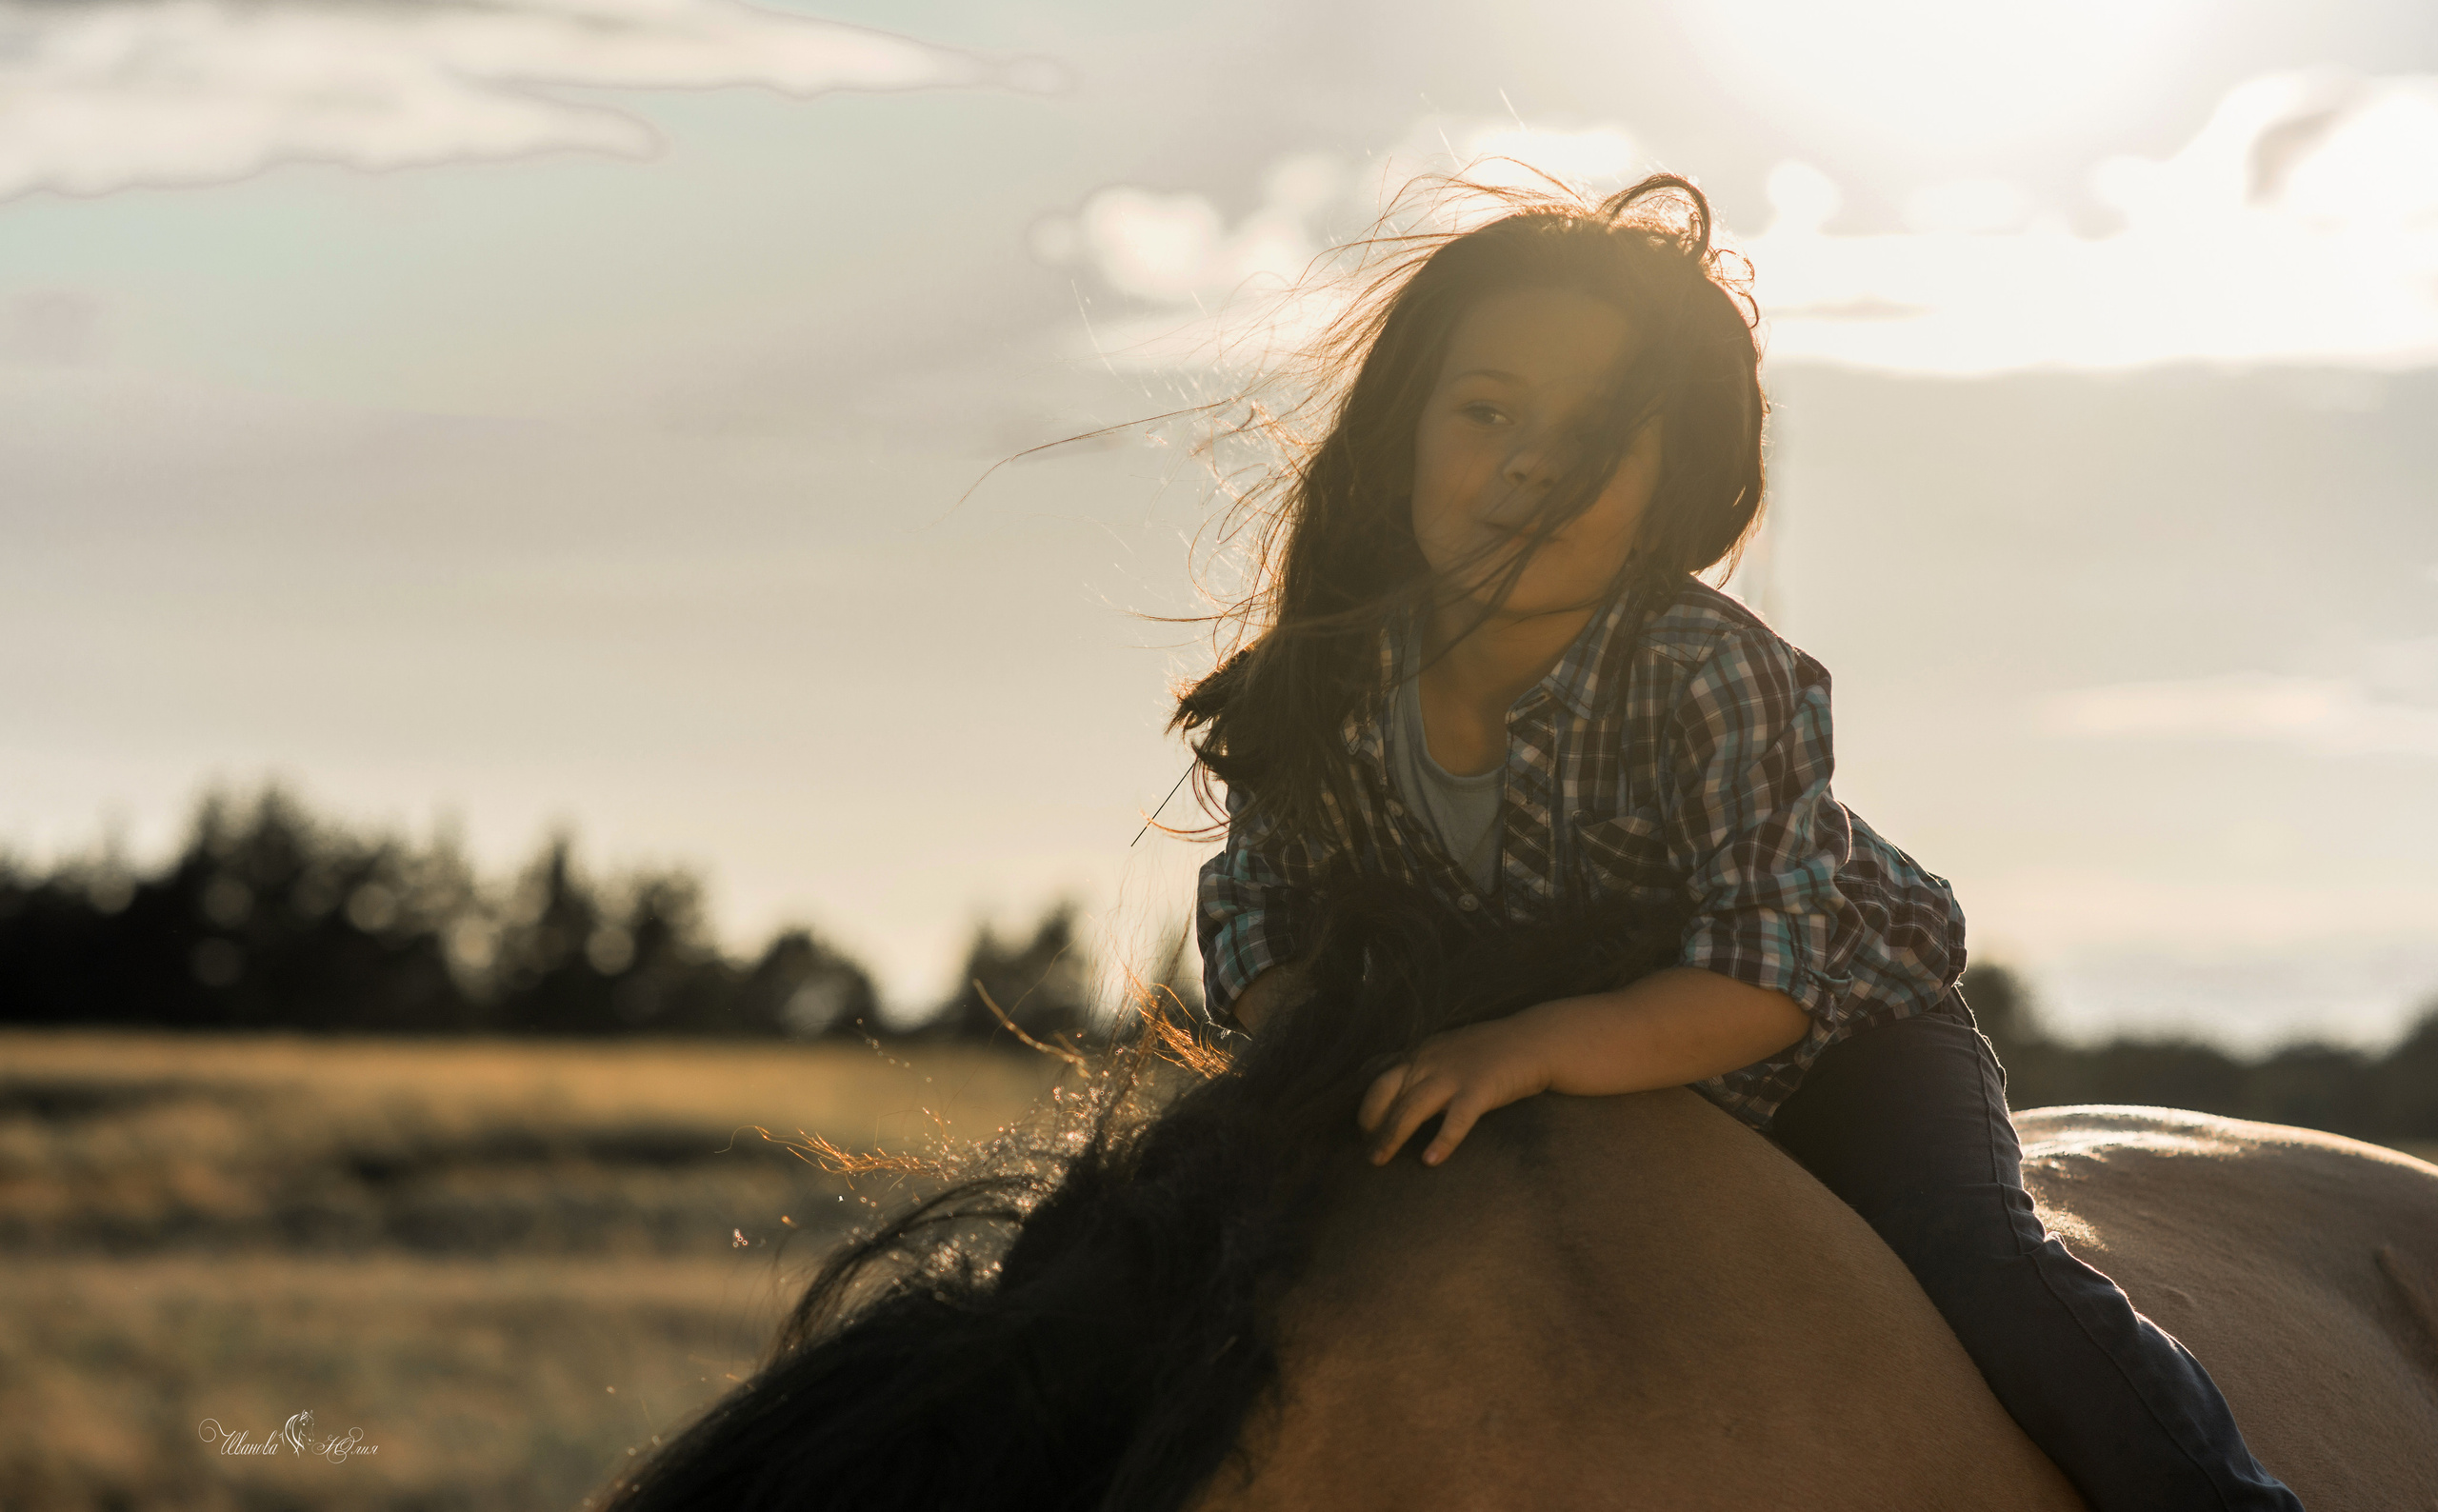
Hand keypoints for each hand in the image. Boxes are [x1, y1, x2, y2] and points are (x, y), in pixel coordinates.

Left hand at [1356, 1012, 1557, 1166]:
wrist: (1535, 1039)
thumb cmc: (1490, 1050)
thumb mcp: (1447, 1049)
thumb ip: (1423, 1064)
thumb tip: (1398, 1087)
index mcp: (1421, 1053)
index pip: (1379, 1077)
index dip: (1367, 1104)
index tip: (1362, 1129)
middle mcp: (1429, 1061)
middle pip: (1386, 1092)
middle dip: (1371, 1121)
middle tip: (1367, 1150)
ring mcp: (1453, 1075)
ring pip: (1412, 1107)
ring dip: (1392, 1135)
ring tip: (1379, 1159)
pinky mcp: (1479, 1090)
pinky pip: (1456, 1119)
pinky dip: (1442, 1140)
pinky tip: (1430, 1160)